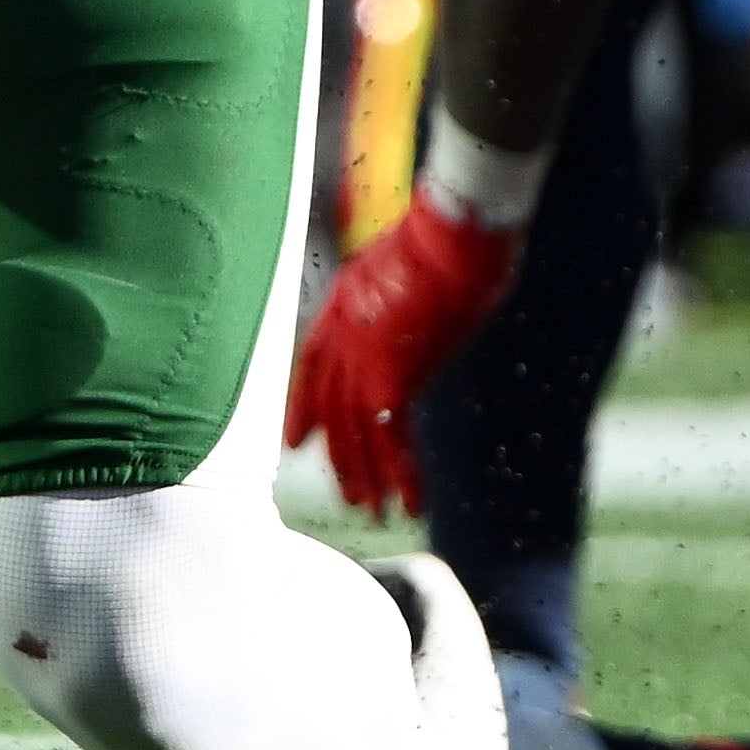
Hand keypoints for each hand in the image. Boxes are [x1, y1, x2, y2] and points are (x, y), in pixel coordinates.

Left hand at [288, 192, 523, 521]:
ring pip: (355, 431)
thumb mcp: (402, 264)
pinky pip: (392, 438)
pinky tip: (412, 505)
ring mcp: (361, 359)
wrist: (451, 237)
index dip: (302, 406)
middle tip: (350, 495)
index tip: (298, 441)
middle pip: (332, 407)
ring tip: (372, 512)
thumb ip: (396, 296)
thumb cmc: (441, 240)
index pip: (310, 369)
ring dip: (366, 475)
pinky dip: (403, 475)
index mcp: (339, 307)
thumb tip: (412, 315)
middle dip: (341, 454)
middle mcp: (342, 337)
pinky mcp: (389, 377)